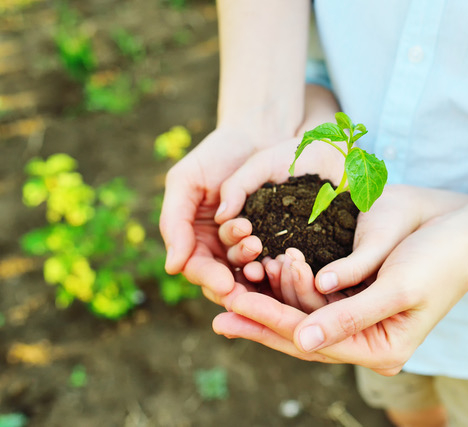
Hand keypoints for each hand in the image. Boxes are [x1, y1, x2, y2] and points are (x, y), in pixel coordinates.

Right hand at [159, 127, 272, 308]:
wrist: (255, 136)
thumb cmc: (215, 155)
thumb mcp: (186, 182)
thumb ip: (175, 222)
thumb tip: (172, 267)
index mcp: (190, 237)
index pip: (195, 267)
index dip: (208, 277)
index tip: (225, 282)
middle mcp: (215, 246)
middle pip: (221, 279)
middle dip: (234, 281)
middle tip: (250, 277)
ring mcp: (242, 244)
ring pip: (245, 270)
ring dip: (251, 264)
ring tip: (256, 244)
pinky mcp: (268, 238)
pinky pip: (268, 259)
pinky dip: (271, 261)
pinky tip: (278, 256)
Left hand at [213, 187, 467, 374]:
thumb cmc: (440, 258)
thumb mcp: (397, 289)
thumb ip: (349, 318)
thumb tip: (302, 341)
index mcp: (381, 350)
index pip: (312, 340)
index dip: (269, 321)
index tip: (231, 306)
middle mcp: (370, 343)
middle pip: (304, 335)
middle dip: (261, 320)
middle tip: (219, 311)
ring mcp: (366, 322)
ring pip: (308, 317)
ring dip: (276, 300)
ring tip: (239, 287)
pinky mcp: (362, 300)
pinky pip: (319, 299)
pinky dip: (293, 288)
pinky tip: (269, 276)